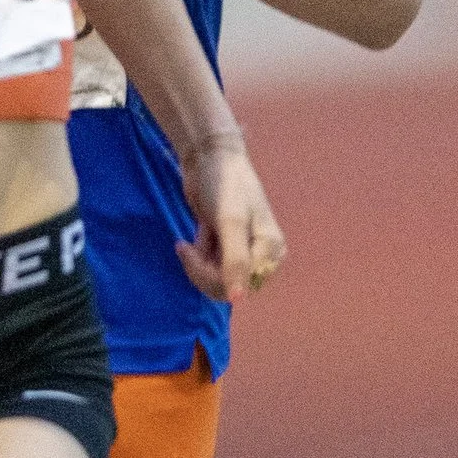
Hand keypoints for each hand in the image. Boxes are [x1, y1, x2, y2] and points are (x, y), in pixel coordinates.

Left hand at [173, 134, 285, 302]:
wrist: (208, 157)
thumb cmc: (225, 185)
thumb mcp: (231, 222)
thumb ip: (235, 261)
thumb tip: (238, 300)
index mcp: (271, 251)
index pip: (242, 286)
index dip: (214, 278)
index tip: (192, 255)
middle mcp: (260, 254)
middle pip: (230, 287)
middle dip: (203, 272)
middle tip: (186, 250)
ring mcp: (241, 250)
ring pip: (217, 279)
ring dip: (198, 264)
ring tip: (187, 244)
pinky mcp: (224, 245)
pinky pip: (210, 266)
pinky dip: (197, 256)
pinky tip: (192, 238)